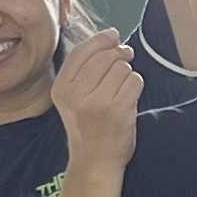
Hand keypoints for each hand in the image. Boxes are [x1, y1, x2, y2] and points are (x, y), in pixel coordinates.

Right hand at [54, 27, 145, 175]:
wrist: (95, 161)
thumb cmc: (88, 125)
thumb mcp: (73, 96)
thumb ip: (85, 67)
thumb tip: (112, 35)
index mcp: (61, 88)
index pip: (82, 51)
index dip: (101, 39)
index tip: (114, 36)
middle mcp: (76, 95)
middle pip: (106, 56)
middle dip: (119, 56)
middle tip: (124, 61)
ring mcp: (97, 103)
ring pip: (122, 68)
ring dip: (128, 74)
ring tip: (121, 90)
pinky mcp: (118, 110)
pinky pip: (135, 81)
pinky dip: (136, 86)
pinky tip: (129, 98)